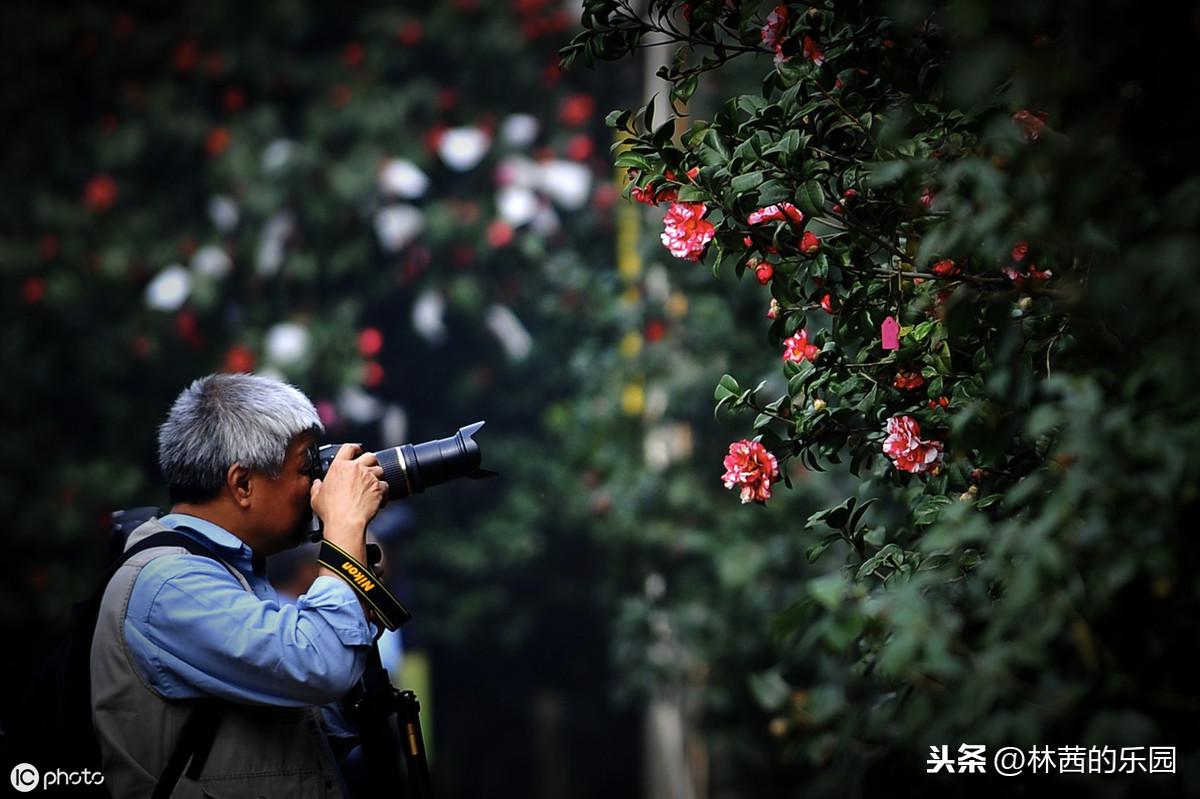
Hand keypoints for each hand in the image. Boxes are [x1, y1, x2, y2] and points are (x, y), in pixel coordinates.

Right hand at [310, 443, 387, 562]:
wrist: (346, 522)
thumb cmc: (331, 511)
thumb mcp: (316, 497)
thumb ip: (317, 487)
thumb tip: (317, 484)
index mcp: (340, 466)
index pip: (349, 448)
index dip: (355, 448)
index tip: (357, 451)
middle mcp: (356, 468)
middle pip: (370, 455)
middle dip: (371, 461)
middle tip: (367, 469)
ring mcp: (369, 477)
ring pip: (380, 469)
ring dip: (377, 476)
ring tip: (371, 487)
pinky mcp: (379, 487)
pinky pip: (386, 485)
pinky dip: (383, 491)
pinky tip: (377, 498)